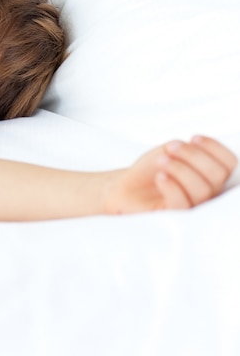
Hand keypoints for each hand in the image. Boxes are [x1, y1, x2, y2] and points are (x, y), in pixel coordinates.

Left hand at [104, 136, 236, 214]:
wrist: (126, 187)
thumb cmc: (152, 170)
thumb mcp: (171, 152)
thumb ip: (187, 149)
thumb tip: (196, 148)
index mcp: (212, 178)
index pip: (230, 164)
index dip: (215, 148)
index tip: (193, 138)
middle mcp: (209, 195)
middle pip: (218, 175)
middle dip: (193, 156)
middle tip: (170, 149)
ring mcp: (194, 208)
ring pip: (202, 189)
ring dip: (179, 168)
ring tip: (161, 161)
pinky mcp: (175, 218)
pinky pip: (182, 203)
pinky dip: (171, 185)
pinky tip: (160, 176)